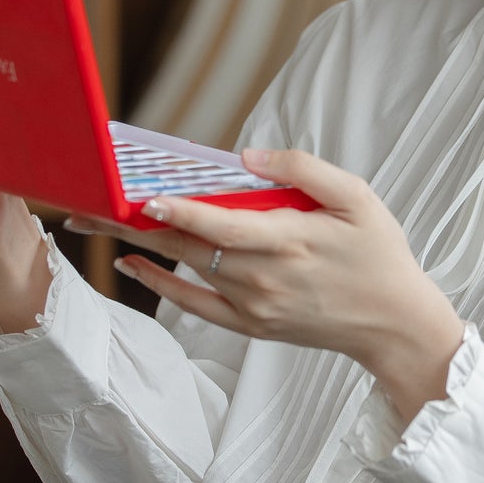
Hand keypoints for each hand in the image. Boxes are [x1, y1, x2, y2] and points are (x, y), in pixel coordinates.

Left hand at [68, 146, 466, 428]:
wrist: (394, 326)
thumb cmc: (380, 255)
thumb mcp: (359, 199)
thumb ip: (304, 170)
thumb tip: (248, 157)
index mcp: (290, 241)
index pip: (220, 224)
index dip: (178, 210)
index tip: (141, 196)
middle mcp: (263, 277)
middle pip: (187, 244)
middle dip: (136, 221)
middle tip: (89, 201)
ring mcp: (253, 305)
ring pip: (186, 268)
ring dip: (140, 244)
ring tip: (97, 222)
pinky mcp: (251, 326)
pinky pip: (194, 305)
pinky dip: (160, 285)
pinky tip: (133, 264)